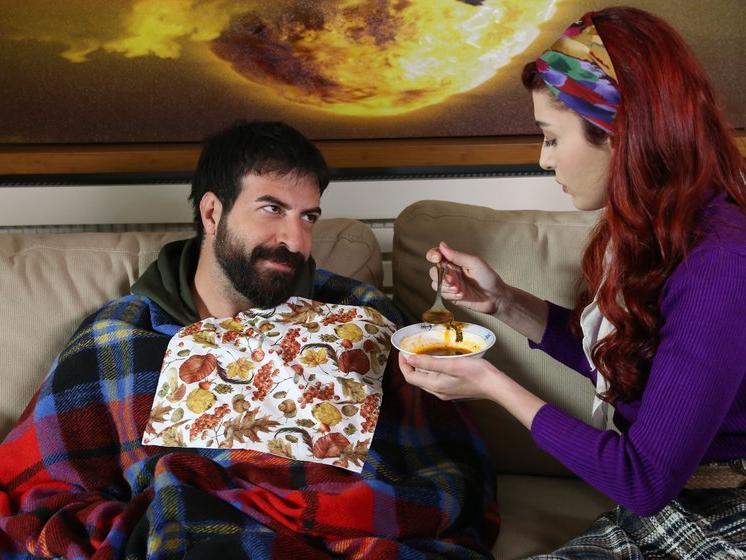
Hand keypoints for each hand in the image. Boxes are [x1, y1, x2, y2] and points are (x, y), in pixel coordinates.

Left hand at [398, 351, 546, 429]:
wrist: (496, 385)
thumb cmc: (475, 373)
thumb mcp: (450, 364)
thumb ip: (429, 363)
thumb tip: (409, 359)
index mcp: (435, 386)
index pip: (410, 377)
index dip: (403, 364)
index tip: (402, 351)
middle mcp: (438, 392)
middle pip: (417, 379)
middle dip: (411, 364)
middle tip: (411, 348)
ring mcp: (446, 392)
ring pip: (427, 379)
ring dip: (422, 367)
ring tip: (423, 351)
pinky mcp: (454, 390)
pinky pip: (437, 380)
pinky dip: (432, 369)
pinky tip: (438, 359)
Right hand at [426, 242, 508, 314]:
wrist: (496, 297)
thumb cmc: (489, 278)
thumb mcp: (474, 263)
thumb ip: (457, 256)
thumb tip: (442, 245)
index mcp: (455, 261)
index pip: (437, 255)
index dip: (433, 255)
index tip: (437, 258)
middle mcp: (450, 272)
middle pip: (433, 271)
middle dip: (442, 277)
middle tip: (453, 281)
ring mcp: (450, 284)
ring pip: (436, 284)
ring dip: (446, 287)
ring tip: (459, 290)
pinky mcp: (451, 296)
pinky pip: (442, 294)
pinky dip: (450, 295)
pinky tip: (461, 295)